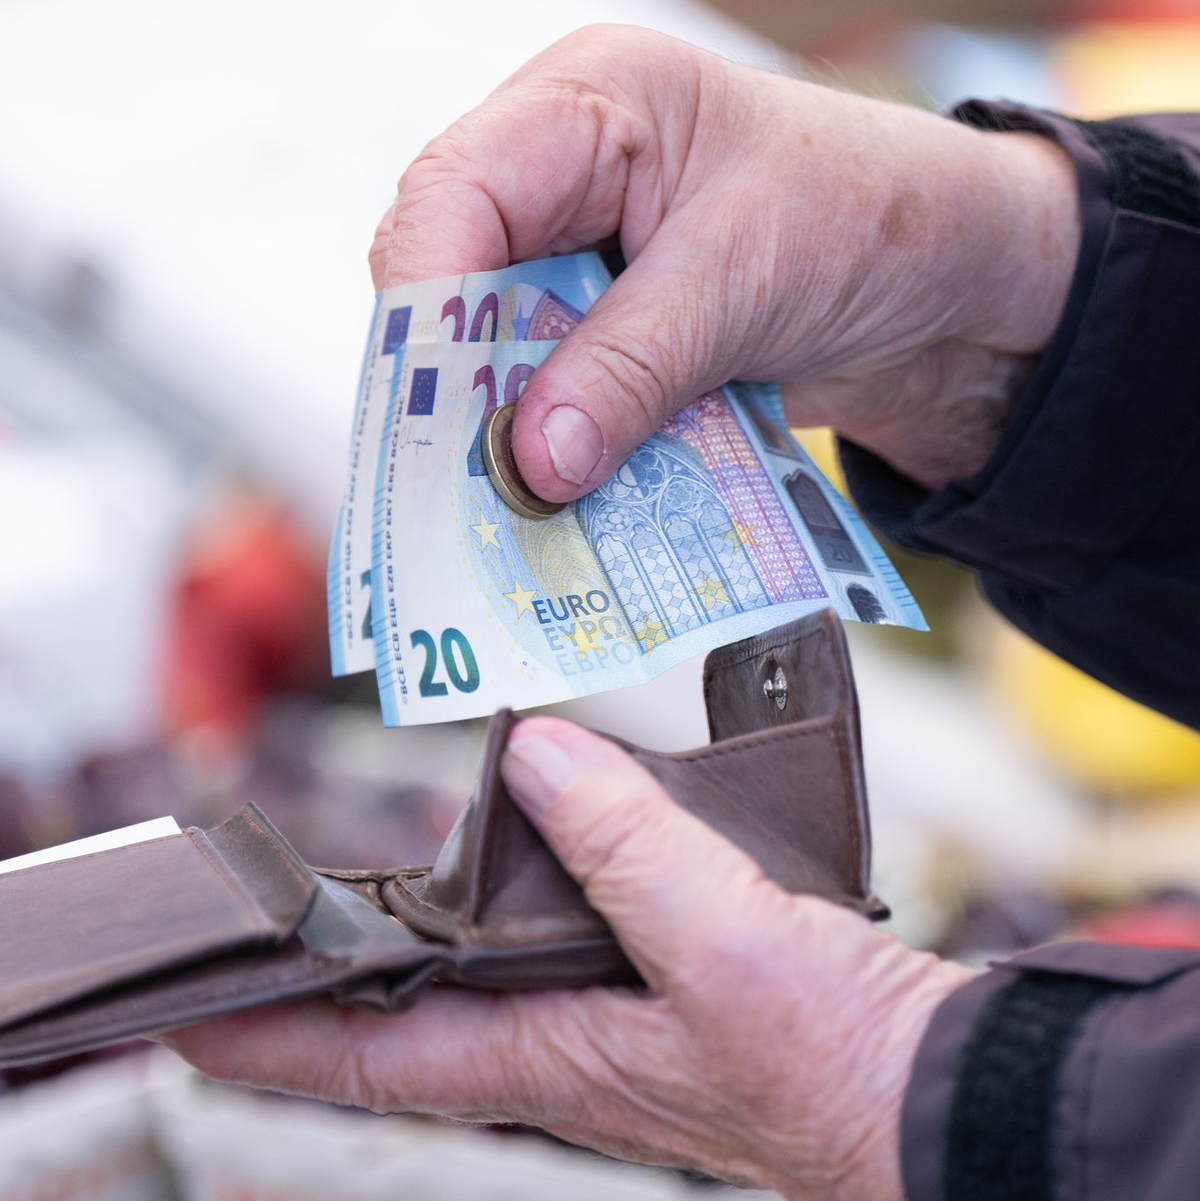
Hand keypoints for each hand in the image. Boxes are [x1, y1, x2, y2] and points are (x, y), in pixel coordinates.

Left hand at [164, 717, 971, 1198]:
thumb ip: (621, 844)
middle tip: (267, 900)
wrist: (937, 1095)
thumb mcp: (719, 940)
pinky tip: (543, 825)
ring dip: (427, 913)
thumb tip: (531, 756)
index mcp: (551, 1057)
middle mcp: (564, 1042)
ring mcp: (613, 1013)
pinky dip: (530, 877)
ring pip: (489, 958)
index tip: (180, 1005)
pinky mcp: (665, 979)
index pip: (370, 1055)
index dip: (268, 1033)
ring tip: (376, 856)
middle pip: (415, 1004)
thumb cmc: (834, 1060)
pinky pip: (564, 924)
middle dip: (333, 962)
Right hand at [370, 24, 1079, 496]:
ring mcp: (580, 264)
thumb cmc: (867, 221)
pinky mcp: (607, 338)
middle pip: (452, 277)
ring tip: (511, 503)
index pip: (456, 191)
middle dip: (454, 380)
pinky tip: (561, 494)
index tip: (434, 410)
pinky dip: (555, 446)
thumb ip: (629, 367)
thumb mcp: (745, 279)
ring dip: (504, 427)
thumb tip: (531, 465)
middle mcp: (562, 179)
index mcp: (587, 106)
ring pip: (492, 348)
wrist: (948, 292)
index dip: (428, 299)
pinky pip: (550, 393)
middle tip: (464, 481)